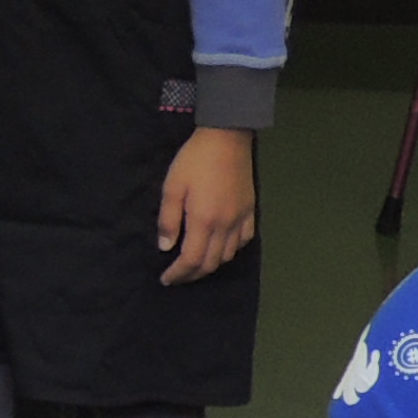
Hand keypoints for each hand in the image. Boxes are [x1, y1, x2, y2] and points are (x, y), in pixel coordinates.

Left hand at [158, 128, 256, 285]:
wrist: (226, 138)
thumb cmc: (194, 160)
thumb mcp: (172, 187)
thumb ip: (168, 220)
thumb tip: (166, 248)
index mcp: (204, 221)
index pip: (191, 260)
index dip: (178, 274)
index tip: (166, 279)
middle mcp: (226, 226)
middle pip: (211, 263)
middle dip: (192, 275)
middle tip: (177, 277)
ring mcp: (241, 219)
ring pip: (228, 255)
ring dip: (211, 265)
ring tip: (195, 264)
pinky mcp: (251, 210)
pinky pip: (244, 241)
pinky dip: (230, 251)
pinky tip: (220, 248)